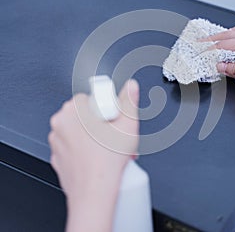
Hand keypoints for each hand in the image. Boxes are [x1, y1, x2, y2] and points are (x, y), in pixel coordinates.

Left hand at [48, 79, 139, 231]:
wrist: (94, 193)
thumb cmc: (106, 162)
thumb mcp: (126, 125)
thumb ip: (129, 100)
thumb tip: (131, 86)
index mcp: (72, 112)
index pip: (89, 98)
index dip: (104, 108)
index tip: (111, 119)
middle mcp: (60, 125)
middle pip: (84, 114)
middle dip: (100, 122)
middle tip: (112, 133)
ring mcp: (57, 143)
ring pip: (79, 130)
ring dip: (93, 135)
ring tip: (107, 146)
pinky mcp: (59, 157)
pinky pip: (73, 146)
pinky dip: (84, 148)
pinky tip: (98, 156)